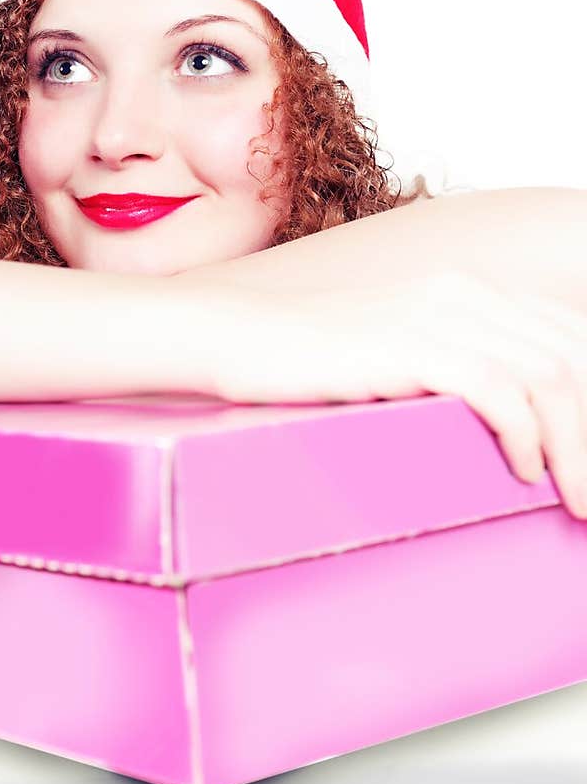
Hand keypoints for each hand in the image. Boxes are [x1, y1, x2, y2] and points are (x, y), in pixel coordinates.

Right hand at [199, 270, 586, 519]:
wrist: (231, 333)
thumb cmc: (302, 354)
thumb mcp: (392, 347)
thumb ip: (445, 361)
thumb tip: (498, 415)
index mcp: (465, 287)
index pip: (565, 331)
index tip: (585, 449)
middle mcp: (462, 290)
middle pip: (568, 354)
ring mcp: (437, 312)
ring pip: (549, 375)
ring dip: (576, 445)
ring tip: (575, 496)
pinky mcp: (408, 342)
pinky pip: (499, 389)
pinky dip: (526, 435)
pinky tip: (523, 470)